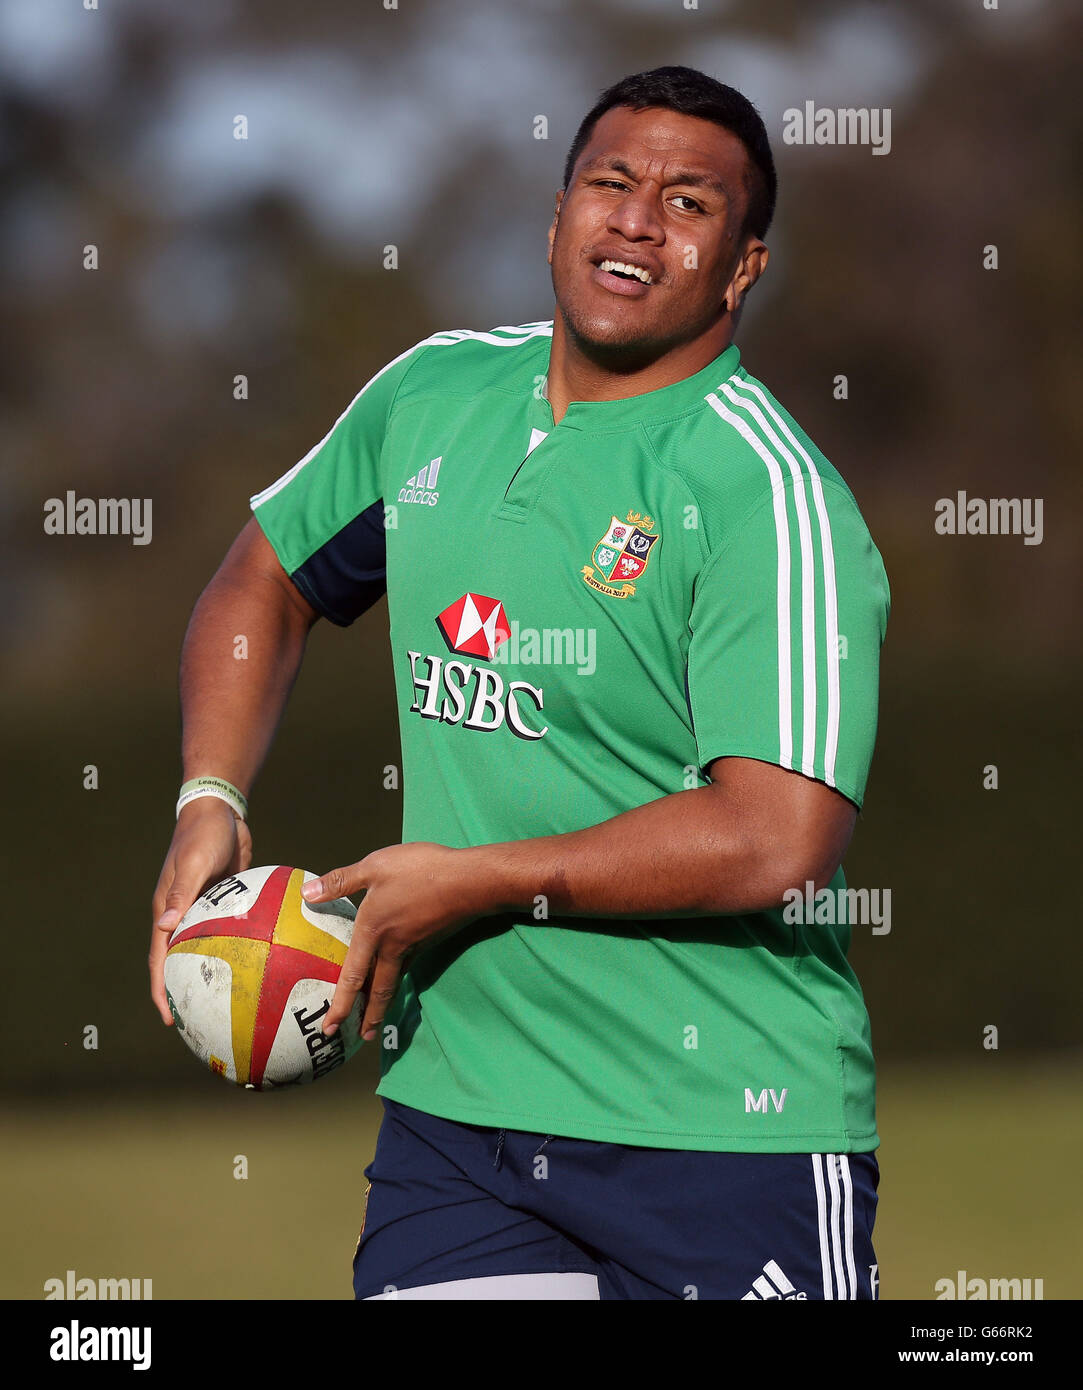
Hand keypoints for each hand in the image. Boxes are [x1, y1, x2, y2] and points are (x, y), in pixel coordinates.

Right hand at [149, 798, 252, 1024]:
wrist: (221, 809)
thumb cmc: (204, 834)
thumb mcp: (195, 862)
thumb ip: (182, 893)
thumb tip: (164, 928)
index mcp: (168, 911)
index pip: (161, 960)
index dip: (162, 992)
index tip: (169, 1020)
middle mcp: (183, 915)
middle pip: (183, 962)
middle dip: (189, 993)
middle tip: (204, 1024)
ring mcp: (205, 910)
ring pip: (209, 950)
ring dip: (218, 974)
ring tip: (237, 1003)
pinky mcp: (227, 902)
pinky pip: (233, 932)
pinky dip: (243, 949)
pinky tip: (266, 965)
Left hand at [300, 842, 493, 1041]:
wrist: (469, 881)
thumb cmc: (419, 871)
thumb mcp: (374, 868)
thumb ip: (340, 881)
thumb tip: (306, 892)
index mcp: (373, 932)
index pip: (352, 977)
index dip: (340, 1005)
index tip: (330, 1028)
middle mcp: (393, 947)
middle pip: (379, 990)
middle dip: (369, 1016)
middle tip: (362, 1037)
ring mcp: (415, 945)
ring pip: (394, 980)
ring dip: (384, 1002)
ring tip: (377, 1016)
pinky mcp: (430, 939)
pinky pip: (408, 965)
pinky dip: (398, 977)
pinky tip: (397, 970)